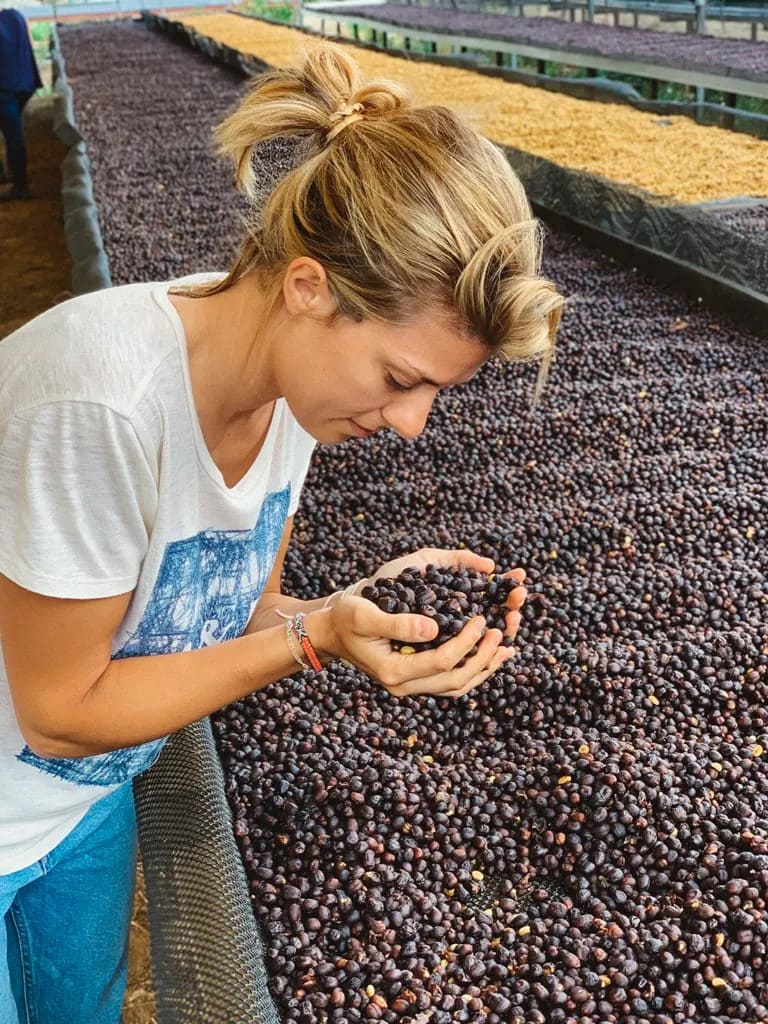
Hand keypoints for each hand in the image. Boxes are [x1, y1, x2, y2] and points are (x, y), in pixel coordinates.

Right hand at [313, 549, 527, 696]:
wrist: (331, 632)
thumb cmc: (345, 618)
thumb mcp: (364, 614)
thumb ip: (398, 622)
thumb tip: (434, 628)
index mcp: (393, 671)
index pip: (441, 661)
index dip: (466, 641)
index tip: (481, 619)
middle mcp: (403, 685)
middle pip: (454, 680)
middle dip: (481, 657)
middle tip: (501, 632)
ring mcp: (410, 685)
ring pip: (456, 685)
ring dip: (483, 667)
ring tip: (506, 647)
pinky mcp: (415, 677)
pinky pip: (450, 679)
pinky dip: (472, 668)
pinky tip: (487, 652)